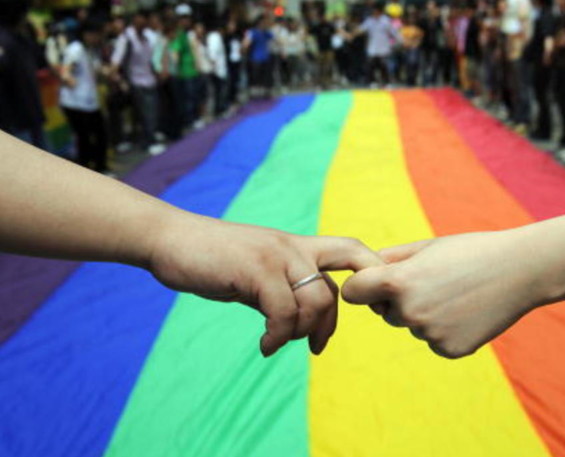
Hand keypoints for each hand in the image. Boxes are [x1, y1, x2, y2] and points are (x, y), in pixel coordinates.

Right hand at [146, 212, 382, 356]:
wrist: (171, 239)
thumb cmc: (212, 259)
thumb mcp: (256, 274)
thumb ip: (282, 290)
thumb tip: (299, 320)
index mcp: (297, 246)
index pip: (351, 251)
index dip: (370, 274)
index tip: (364, 309)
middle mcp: (294, 247)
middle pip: (343, 276)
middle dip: (337, 319)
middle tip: (318, 346)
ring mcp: (277, 256)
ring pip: (316, 300)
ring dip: (302, 332)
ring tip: (278, 343)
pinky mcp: (257, 268)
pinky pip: (284, 312)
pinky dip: (278, 337)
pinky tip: (265, 346)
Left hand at [342, 231, 544, 358]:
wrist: (521, 270)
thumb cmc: (470, 251)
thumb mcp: (425, 247)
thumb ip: (389, 259)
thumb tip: (362, 272)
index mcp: (398, 282)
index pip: (353, 293)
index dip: (361, 287)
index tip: (373, 283)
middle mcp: (410, 311)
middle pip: (383, 312)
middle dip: (397, 300)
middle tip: (432, 283)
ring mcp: (429, 334)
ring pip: (411, 325)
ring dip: (423, 314)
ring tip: (455, 293)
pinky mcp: (448, 350)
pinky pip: (432, 340)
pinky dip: (444, 329)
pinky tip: (466, 311)